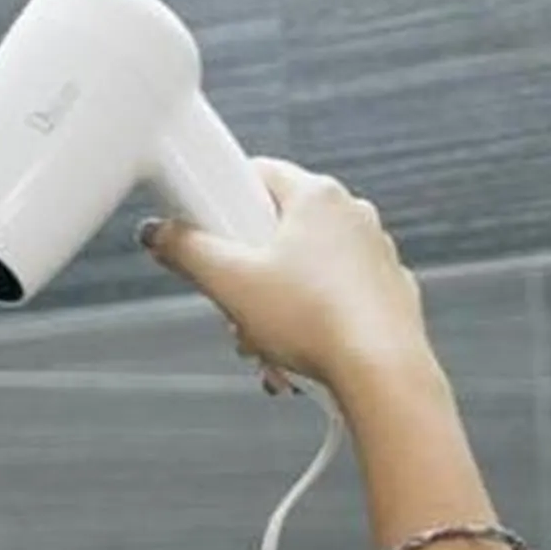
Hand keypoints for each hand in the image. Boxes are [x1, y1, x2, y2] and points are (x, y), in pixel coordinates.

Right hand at [141, 160, 434, 395]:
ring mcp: (376, 256)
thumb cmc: (316, 324)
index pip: (257, 174)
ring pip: (306, 273)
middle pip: (278, 231)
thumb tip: (161, 235)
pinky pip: (336, 301)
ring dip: (275, 310)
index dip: (222, 200)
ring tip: (265, 346)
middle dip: (247, 274)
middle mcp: (354, 217)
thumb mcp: (229, 283)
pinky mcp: (389, 295)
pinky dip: (311, 325)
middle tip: (234, 305)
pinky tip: (298, 357)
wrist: (383, 375)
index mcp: (318, 196)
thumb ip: (186, 251)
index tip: (206, 229)